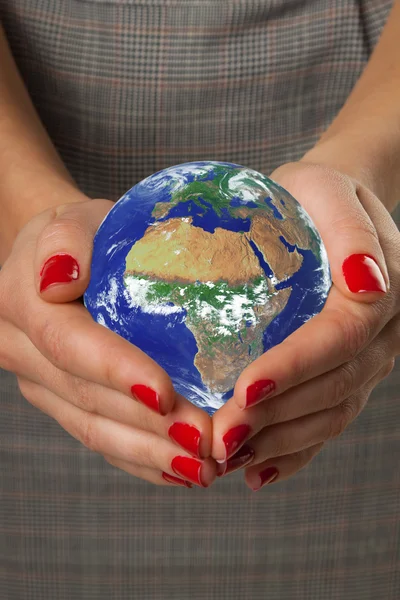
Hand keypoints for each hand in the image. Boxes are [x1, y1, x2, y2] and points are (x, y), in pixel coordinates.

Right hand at [0, 199, 215, 487]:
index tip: (165, 394)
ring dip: (149, 454)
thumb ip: (65, 239)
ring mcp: (41, 384)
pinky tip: (179, 471)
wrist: (64, 261)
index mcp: (21, 304)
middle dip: (147, 427)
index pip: (68, 344)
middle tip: (206, 442)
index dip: (114, 372)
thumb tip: (60, 277)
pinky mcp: (61, 402)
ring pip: (93, 430)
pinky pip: (98, 438)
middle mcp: (23, 352)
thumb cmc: (83, 234)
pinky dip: (140, 460)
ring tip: (204, 469)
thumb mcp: (76, 218)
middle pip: (86, 399)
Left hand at [211, 161, 399, 488]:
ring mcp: (365, 362)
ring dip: (277, 443)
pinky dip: (291, 452)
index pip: (339, 340)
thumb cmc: (319, 196)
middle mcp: (380, 338)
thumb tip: (369, 284)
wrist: (333, 210)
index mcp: (381, 294)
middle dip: (275, 418)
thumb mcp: (331, 193)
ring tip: (226, 458)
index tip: (243, 390)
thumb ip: (353, 235)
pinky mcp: (345, 375)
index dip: (295, 369)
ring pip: (328, 415)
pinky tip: (256, 472)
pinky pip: (324, 421)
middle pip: (332, 389)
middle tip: (218, 438)